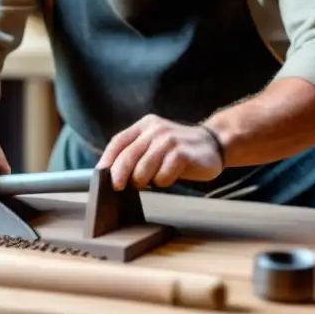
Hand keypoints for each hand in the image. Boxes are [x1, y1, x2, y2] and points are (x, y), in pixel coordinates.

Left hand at [96, 114, 224, 190]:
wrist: (214, 143)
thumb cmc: (178, 149)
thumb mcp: (154, 144)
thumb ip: (136, 152)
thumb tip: (112, 173)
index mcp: (145, 125)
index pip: (118, 142)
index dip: (107, 160)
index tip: (100, 176)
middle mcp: (155, 130)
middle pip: (127, 157)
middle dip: (119, 176)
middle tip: (118, 188)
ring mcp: (169, 140)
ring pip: (143, 170)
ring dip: (145, 181)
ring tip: (154, 179)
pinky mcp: (182, 153)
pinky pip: (162, 177)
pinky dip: (163, 182)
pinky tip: (171, 176)